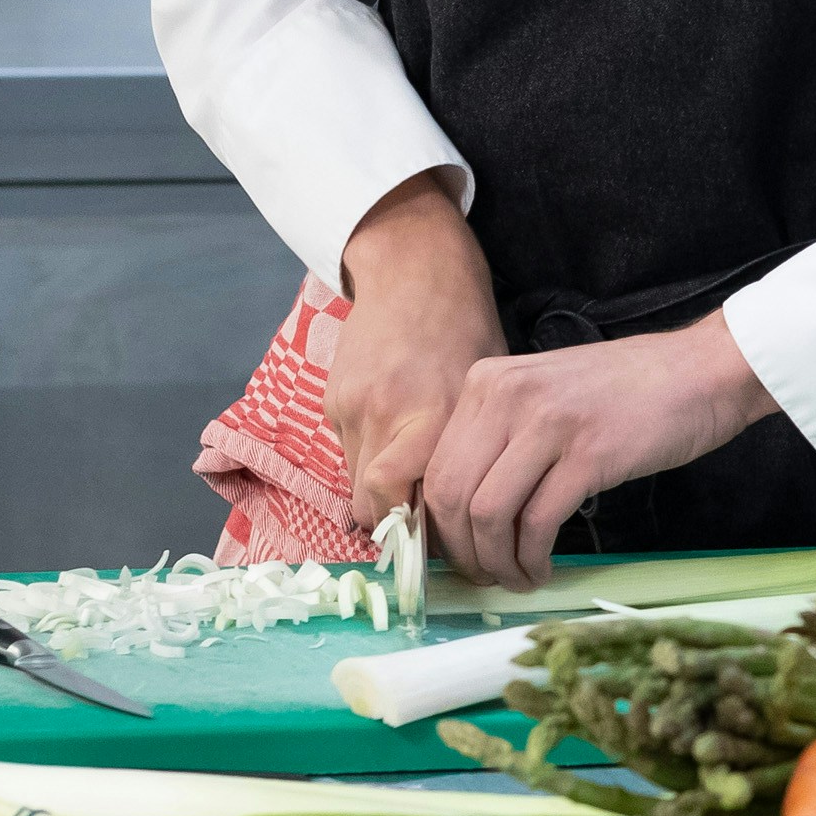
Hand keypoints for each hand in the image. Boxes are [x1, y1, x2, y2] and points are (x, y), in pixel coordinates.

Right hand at [321, 176, 503, 531]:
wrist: (415, 272)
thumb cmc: (466, 331)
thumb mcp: (484, 393)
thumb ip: (468, 451)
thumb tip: (464, 512)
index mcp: (436, 419)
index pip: (409, 509)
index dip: (420, 537)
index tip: (438, 544)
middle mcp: (388, 418)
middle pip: (372, 506)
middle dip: (392, 523)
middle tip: (419, 524)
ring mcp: (352, 408)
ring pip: (354, 481)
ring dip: (378, 488)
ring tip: (409, 470)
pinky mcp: (331, 399)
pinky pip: (345, 448)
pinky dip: (365, 452)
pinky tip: (391, 427)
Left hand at [420, 314, 777, 590]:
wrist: (702, 371)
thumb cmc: (630, 391)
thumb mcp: (546, 395)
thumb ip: (502, 434)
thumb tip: (465, 509)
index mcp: (488, 381)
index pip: (436, 468)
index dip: (441, 525)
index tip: (461, 554)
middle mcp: (507, 396)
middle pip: (453, 495)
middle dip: (465, 552)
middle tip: (486, 576)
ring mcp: (547, 422)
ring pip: (489, 514)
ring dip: (498, 562)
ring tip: (518, 577)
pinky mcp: (588, 454)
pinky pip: (537, 522)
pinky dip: (532, 558)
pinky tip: (543, 568)